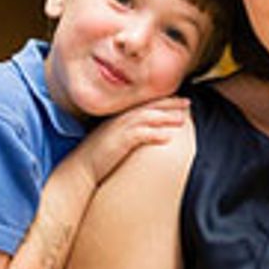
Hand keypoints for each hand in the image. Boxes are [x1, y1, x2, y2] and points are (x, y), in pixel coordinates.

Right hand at [69, 97, 189, 189]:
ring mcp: (120, 129)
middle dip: (170, 104)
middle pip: (149, 107)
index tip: (181, 101)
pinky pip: (141, 135)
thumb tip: (147, 135)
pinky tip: (168, 137)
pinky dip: (155, 134)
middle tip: (187, 103)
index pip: (146, 104)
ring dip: (166, 117)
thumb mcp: (115, 140)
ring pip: (147, 118)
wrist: (81, 168)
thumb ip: (130, 134)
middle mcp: (121, 119)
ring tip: (182, 119)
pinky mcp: (120, 142)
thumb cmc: (99, 157)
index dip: (164, 101)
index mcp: (121, 117)